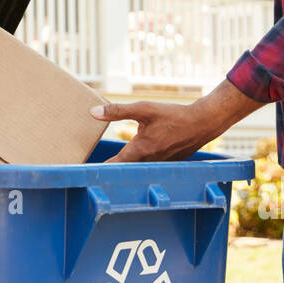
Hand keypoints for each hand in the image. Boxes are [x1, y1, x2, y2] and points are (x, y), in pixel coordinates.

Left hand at [89, 79, 266, 161]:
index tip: (81, 173)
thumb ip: (117, 112)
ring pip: (136, 170)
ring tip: (108, 167)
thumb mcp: (144, 109)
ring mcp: (157, 165)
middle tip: (89, 171)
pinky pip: (147, 167)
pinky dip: (139, 165)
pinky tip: (135, 159)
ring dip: (124, 169)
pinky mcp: (165, 163)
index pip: (112, 166)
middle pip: (123, 170)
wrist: (202, 123)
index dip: (97, 170)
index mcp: (138, 151)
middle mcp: (147, 163)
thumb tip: (93, 113)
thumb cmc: (172, 115)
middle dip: (108, 170)